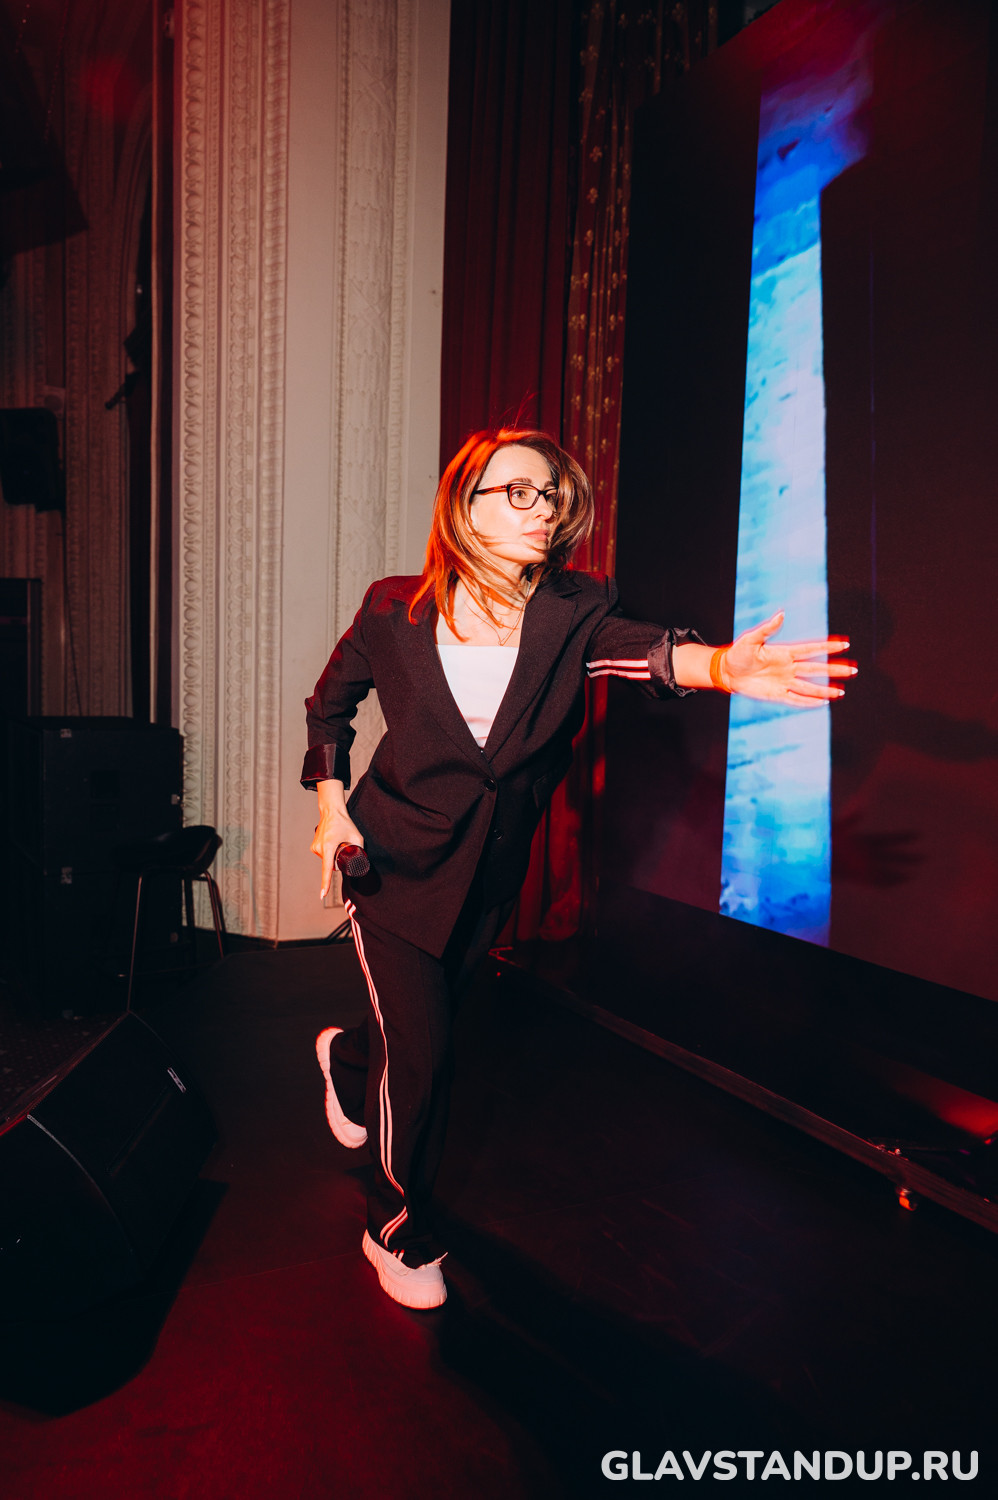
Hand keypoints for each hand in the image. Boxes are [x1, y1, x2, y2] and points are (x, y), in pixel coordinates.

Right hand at [311, 810, 364, 900]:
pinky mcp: (313, 847)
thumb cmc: (344, 823)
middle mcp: (319, 849)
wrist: (331, 811)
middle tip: (344, 847)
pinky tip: (333, 843)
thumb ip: (360, 850)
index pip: (327, 870)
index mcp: (328, 847)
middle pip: (331, 865)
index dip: (326, 883)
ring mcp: (315, 848)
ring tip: (338, 842)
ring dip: (334, 856)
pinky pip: (324, 856)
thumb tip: (363, 863)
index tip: (322, 895)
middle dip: (339, 861)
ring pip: (328, 861)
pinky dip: (330, 853)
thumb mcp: (357, 837)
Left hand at [720, 611, 855, 706]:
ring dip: (825, 689)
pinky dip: (808, 702)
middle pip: (816, 669)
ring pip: (809, 687)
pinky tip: (822, 703)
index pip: (811, 649)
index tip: (845, 644)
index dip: (827, 647)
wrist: (726, 671)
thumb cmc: (738, 653)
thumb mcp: (751, 639)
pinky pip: (795, 699)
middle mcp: (788, 668)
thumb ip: (767, 629)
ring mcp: (783, 682)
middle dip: (835, 670)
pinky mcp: (776, 694)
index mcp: (785, 653)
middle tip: (854, 671)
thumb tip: (782, 614)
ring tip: (841, 692)